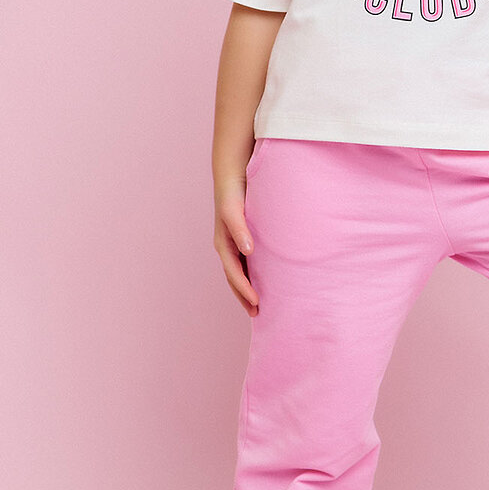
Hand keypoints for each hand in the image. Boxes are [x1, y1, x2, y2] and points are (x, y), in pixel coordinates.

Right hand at [214, 175, 260, 315]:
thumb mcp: (233, 211)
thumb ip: (240, 230)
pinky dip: (253, 275)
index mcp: (224, 244)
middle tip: (258, 314)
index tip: (256, 303)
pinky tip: (264, 281)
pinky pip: (247, 262)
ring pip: (240, 272)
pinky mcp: (244, 238)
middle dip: (244, 296)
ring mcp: (235, 244)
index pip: (234, 274)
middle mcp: (228, 247)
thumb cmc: (232, 194)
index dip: (244, 289)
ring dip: (248, 289)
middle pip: (235, 278)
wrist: (233, 176)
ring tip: (259, 305)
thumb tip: (248, 251)